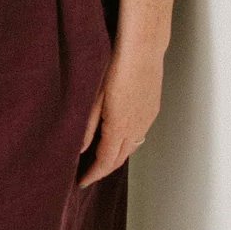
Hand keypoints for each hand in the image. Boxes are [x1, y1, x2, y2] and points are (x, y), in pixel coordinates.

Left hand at [76, 40, 163, 186]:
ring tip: (99, 158)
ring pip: (132, 147)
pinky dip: (127, 142)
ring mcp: (147, 118)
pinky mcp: (153, 109)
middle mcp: (136, 127)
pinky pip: (140, 134)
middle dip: (103, 169)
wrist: (143, 47)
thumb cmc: (116, 65)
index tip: (81, 182)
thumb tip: (78, 149)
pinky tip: (118, 136)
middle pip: (120, 159)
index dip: (93, 174)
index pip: (105, 161)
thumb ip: (86, 125)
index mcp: (119, 126)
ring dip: (116, 156)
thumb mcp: (94, 95)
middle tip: (88, 174)